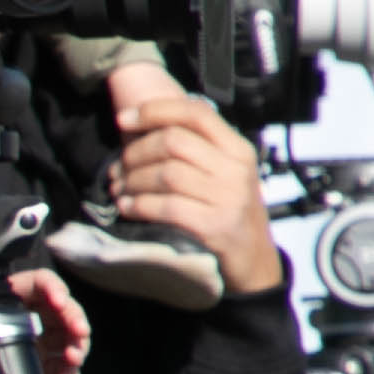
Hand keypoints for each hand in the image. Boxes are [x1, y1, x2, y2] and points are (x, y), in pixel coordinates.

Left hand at [0, 267, 90, 373]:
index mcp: (6, 300)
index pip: (38, 283)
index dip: (53, 288)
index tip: (59, 302)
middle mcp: (26, 318)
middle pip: (63, 310)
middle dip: (75, 320)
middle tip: (78, 333)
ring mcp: (36, 343)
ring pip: (69, 337)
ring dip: (76, 347)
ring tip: (72, 359)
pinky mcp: (41, 369)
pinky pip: (63, 367)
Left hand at [101, 60, 281, 294]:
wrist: (254, 261)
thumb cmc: (229, 213)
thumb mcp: (224, 174)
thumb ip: (195, 150)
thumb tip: (141, 129)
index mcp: (237, 149)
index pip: (195, 113)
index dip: (154, 111)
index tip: (124, 120)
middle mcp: (235, 168)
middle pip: (173, 141)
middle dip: (135, 153)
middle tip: (118, 167)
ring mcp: (227, 197)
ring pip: (166, 173)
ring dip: (132, 180)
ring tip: (119, 189)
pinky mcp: (214, 226)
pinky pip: (166, 207)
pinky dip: (139, 205)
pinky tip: (128, 207)